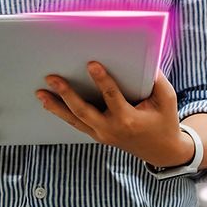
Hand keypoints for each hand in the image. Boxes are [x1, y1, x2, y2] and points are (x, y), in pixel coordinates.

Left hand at [36, 63, 187, 166]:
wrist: (161, 151)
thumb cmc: (164, 120)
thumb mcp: (166, 98)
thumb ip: (155, 78)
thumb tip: (142, 54)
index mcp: (128, 119)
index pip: (111, 96)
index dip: (101, 80)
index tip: (91, 63)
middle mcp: (111, 129)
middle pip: (84, 111)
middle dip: (66, 94)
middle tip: (52, 77)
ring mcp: (102, 134)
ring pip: (75, 119)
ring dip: (56, 106)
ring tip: (40, 92)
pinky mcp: (97, 135)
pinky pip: (77, 123)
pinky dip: (62, 113)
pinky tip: (48, 102)